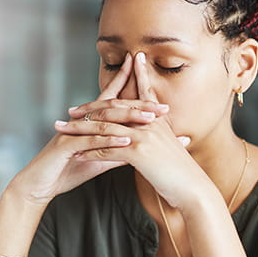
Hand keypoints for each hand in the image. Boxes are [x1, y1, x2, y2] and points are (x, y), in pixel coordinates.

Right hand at [7, 53, 172, 205]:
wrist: (39, 185)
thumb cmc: (68, 170)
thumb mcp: (99, 159)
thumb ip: (118, 150)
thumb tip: (141, 146)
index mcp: (89, 122)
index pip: (112, 99)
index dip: (128, 84)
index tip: (150, 77)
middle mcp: (81, 121)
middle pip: (113, 107)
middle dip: (138, 104)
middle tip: (162, 107)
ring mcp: (73, 131)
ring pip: (104, 120)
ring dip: (128, 118)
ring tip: (150, 119)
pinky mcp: (65, 145)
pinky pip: (90, 140)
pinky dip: (109, 139)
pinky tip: (127, 139)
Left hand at [58, 52, 209, 210]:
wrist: (194, 190)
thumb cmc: (183, 174)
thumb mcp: (172, 149)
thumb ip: (161, 137)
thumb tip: (152, 134)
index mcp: (158, 120)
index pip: (141, 92)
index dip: (131, 77)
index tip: (121, 66)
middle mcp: (150, 122)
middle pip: (114, 108)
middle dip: (89, 108)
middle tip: (71, 110)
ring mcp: (144, 135)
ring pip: (104, 128)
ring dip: (80, 129)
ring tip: (63, 130)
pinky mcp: (138, 152)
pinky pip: (106, 149)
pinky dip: (89, 151)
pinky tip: (75, 154)